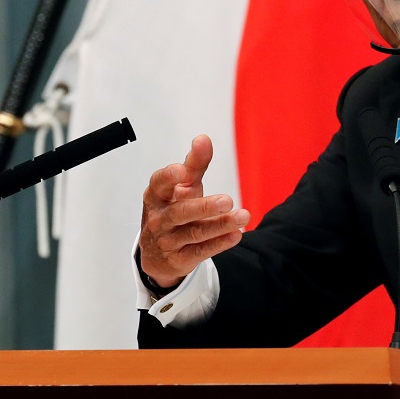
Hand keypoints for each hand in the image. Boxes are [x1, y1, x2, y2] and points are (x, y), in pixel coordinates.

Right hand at [139, 135, 250, 287]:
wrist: (157, 253)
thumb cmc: (172, 209)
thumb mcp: (181, 187)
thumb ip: (194, 164)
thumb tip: (203, 139)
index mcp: (156, 196)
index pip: (159, 184)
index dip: (169, 177)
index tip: (183, 170)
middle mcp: (159, 219)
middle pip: (180, 213)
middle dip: (203, 207)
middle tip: (227, 200)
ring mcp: (167, 241)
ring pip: (194, 233)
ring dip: (219, 225)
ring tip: (242, 217)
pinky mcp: (180, 259)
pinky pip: (200, 251)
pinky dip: (219, 243)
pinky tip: (235, 235)